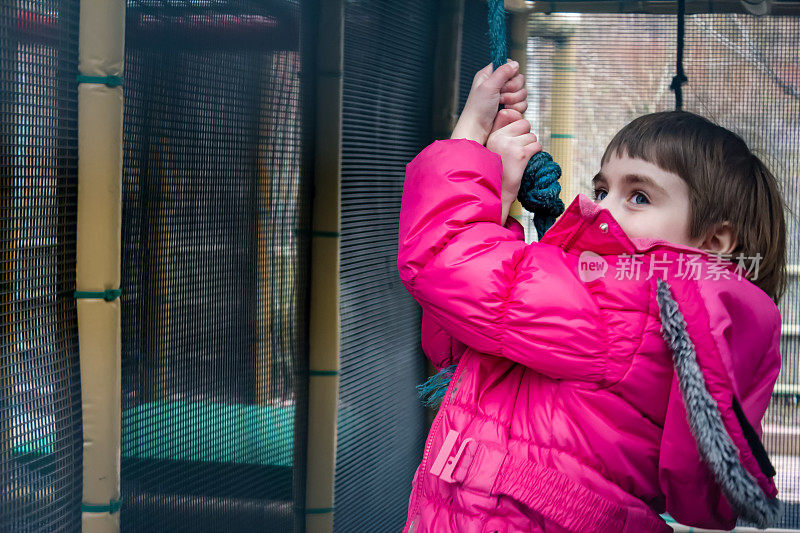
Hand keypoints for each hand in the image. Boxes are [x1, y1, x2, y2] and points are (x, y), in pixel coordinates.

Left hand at [450, 60, 527, 145]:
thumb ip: (502, 72)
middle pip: (519, 79)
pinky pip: (523, 104)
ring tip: (501, 105)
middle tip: (501, 96)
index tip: (504, 81)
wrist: (478, 129)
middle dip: (512, 89)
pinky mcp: (510, 107)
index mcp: (489, 75)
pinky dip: (516, 108)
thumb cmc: (478, 108)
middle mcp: (498, 84)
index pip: (508, 65)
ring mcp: (505, 96)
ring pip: (523, 92)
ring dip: (514, 100)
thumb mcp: (488, 86)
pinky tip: (505, 111)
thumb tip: (515, 63)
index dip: (510, 73)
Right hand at [486, 108, 541, 224]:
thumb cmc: (499, 172)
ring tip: (522, 158)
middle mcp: (500, 138)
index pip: (508, 114)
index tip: (517, 135)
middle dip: (527, 135)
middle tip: (521, 149)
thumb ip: (502, 132)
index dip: (517, 123)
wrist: (499, 192)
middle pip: (524, 124)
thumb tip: (516, 115)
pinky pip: (537, 146)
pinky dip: (536, 153)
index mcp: (492, 136)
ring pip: (532, 136)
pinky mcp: (520, 155)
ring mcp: (510, 145)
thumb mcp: (494, 149)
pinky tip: (528, 161)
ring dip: (532, 146)